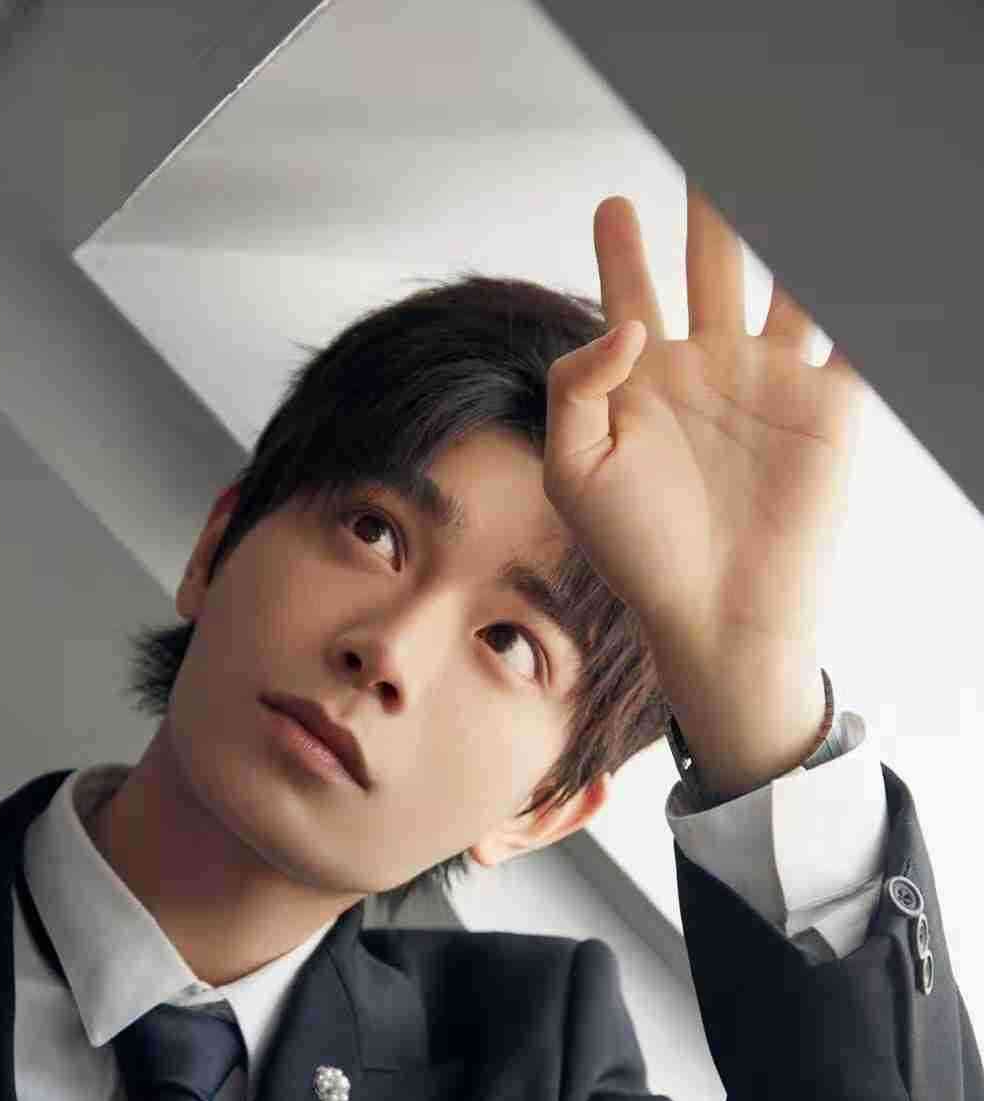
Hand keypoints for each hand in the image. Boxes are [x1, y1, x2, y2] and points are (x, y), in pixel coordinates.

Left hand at [542, 181, 868, 668]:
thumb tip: (626, 321)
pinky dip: (858, 289)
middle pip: (712, 267)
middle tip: (706, 152)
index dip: (623, 250)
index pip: (632, 296)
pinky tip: (850, 247)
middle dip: (711, 214)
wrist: (716, 617)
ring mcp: (771, 384)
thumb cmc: (636, 555)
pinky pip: (851, 332)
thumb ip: (577, 386)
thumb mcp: (573, 470)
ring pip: (785, 281)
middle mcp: (708, 372)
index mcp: (644, 384)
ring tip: (776, 176)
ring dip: (785, 229)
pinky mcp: (827, 407)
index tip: (614, 208)